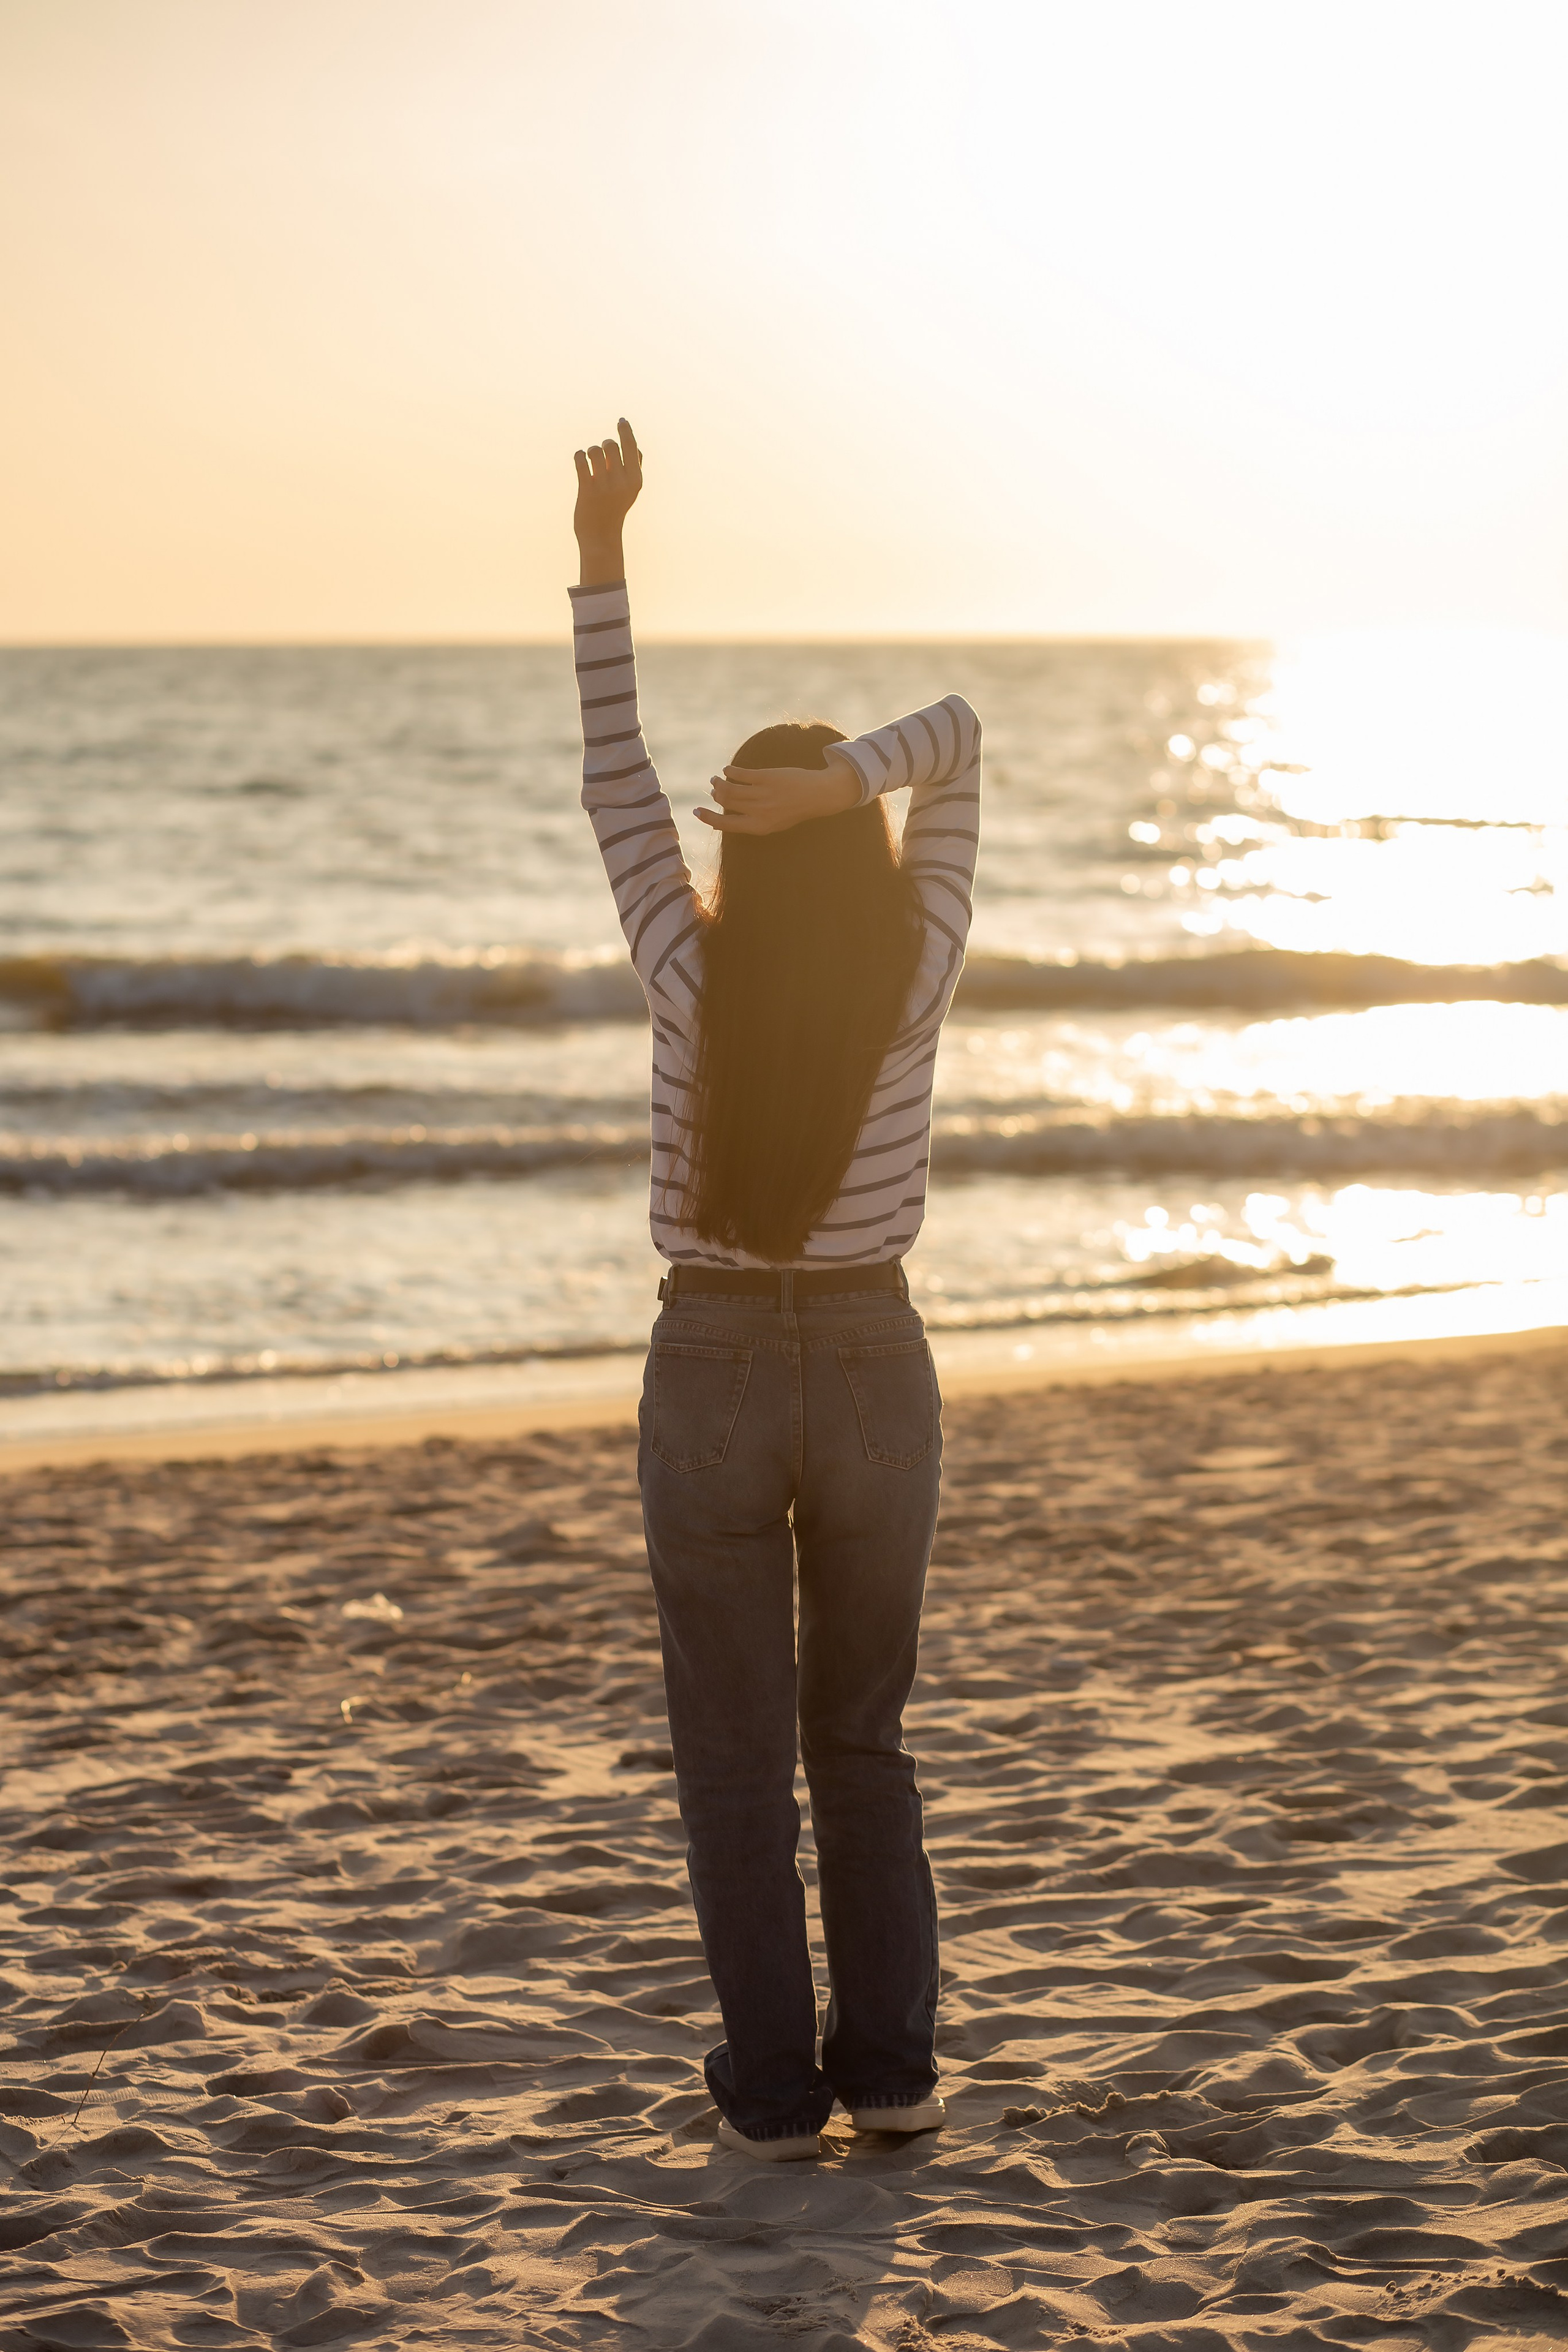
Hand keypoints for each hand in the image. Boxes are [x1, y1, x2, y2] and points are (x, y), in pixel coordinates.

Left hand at [574, 419, 641, 583]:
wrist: (601, 537)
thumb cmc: (615, 509)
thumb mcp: (630, 491)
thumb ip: (634, 468)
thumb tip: (635, 445)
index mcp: (636, 480)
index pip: (632, 446)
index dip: (626, 430)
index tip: (621, 421)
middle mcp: (622, 482)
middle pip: (611, 445)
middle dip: (604, 446)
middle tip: (602, 456)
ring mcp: (604, 486)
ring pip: (594, 450)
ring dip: (590, 453)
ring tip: (590, 463)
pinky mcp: (587, 489)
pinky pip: (580, 458)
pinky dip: (579, 456)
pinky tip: (580, 462)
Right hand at [696, 756, 861, 835]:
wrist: (817, 796)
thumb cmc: (793, 811)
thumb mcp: (771, 824)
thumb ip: (748, 823)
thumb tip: (721, 822)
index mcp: (759, 827)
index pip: (725, 824)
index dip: (707, 818)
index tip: (696, 811)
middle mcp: (759, 812)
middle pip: (726, 802)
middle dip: (715, 794)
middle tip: (712, 788)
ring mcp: (763, 794)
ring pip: (730, 788)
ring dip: (719, 782)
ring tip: (715, 779)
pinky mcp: (767, 777)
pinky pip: (741, 774)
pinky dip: (730, 771)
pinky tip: (727, 770)